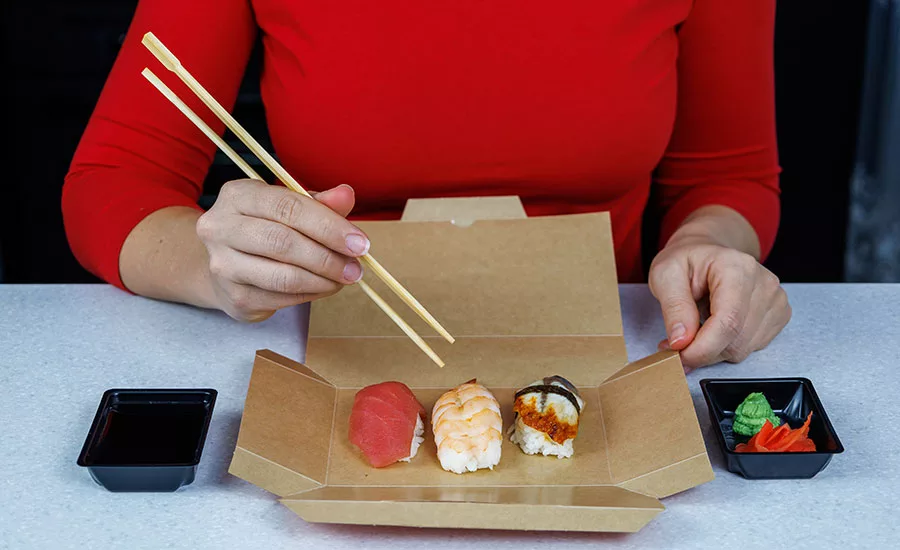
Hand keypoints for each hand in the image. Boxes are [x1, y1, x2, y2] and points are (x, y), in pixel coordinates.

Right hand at [195, 180, 368, 321]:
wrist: (227, 263)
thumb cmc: (265, 228)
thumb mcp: (290, 207)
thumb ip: (319, 202)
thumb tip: (346, 195)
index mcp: (238, 195)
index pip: (288, 207)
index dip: (328, 226)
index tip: (359, 242)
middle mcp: (221, 228)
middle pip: (283, 242)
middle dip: (328, 257)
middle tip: (356, 267)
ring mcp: (223, 265)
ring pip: (283, 276)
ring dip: (323, 280)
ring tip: (345, 278)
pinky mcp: (234, 297)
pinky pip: (281, 298)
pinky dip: (312, 294)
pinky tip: (326, 287)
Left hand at [648, 240, 790, 370]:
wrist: (706, 253)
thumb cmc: (686, 260)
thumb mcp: (665, 274)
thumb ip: (674, 307)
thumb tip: (681, 341)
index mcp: (736, 267)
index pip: (728, 322)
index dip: (702, 348)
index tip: (678, 356)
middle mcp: (764, 283)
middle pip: (736, 341)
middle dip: (702, 350)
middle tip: (677, 342)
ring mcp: (775, 300)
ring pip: (742, 349)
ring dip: (713, 349)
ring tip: (696, 326)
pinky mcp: (778, 315)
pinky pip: (751, 348)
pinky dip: (727, 346)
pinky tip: (715, 326)